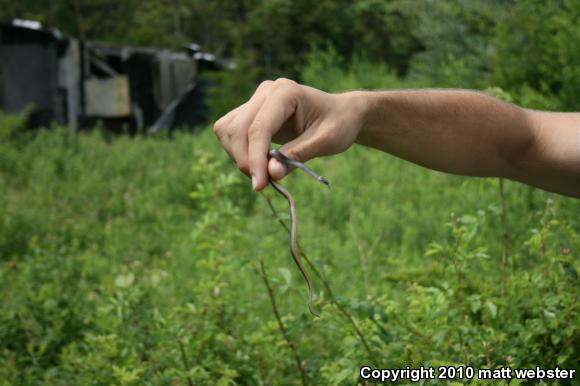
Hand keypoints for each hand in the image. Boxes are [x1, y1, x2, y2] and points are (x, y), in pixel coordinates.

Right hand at [213, 78, 363, 190]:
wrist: (340, 114)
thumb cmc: (338, 125)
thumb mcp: (326, 142)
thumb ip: (297, 156)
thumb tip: (271, 173)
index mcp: (286, 92)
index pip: (259, 127)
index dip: (255, 158)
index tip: (260, 185)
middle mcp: (266, 91)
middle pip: (237, 129)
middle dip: (245, 160)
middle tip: (263, 184)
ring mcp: (255, 100)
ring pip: (226, 130)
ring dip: (239, 157)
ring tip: (263, 173)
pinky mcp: (249, 112)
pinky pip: (228, 132)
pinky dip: (237, 152)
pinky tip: (258, 163)